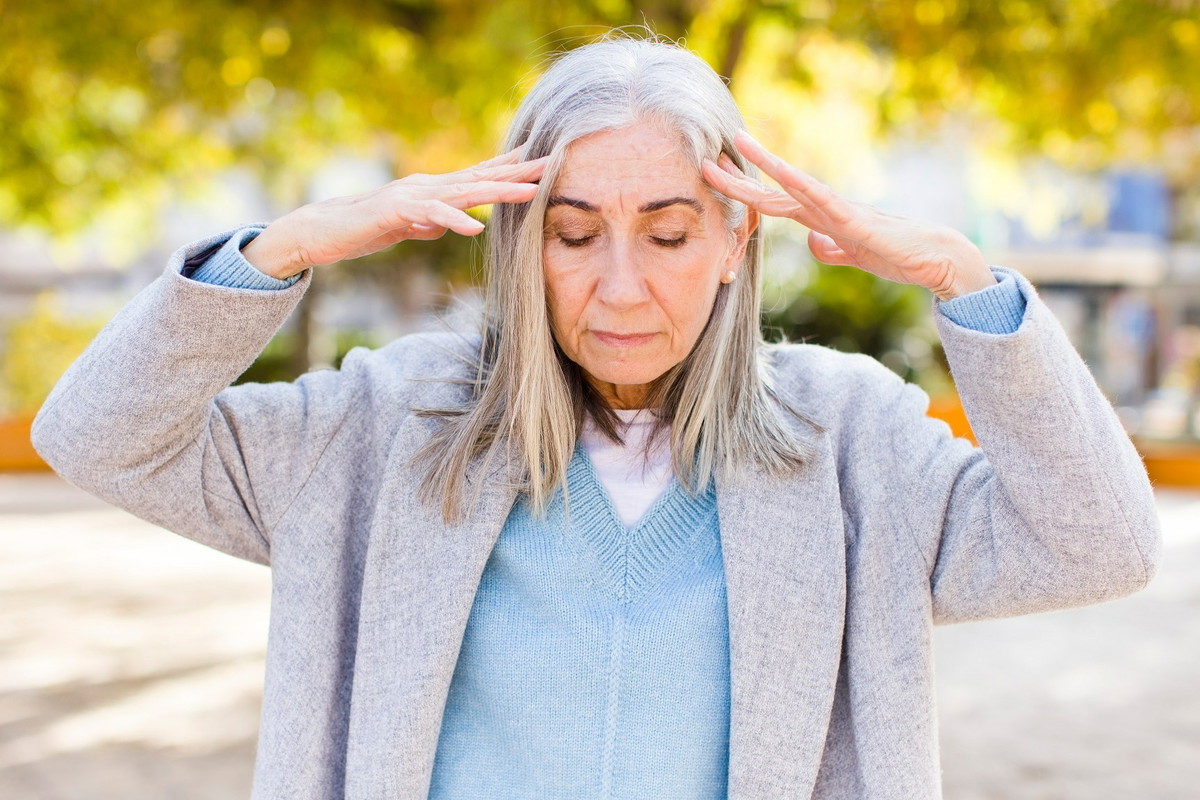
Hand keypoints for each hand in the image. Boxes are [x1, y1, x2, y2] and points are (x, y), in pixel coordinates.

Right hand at [242, 147, 546, 278]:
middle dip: (518, 171)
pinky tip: (477, 226)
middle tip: (552, 164)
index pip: (478, 174)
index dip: (510, 167)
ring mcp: (413, 194)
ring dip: (499, 191)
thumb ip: (432, 222)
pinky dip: (455, 219)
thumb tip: (453, 223)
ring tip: (530, 192)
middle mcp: (428, 185)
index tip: (541, 159)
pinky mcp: (396, 210)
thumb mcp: (409, 227)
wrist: (324, 230)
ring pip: (464, 191)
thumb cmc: (366, 229)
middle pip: (481, 176)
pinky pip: (431, 214)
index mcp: (434, 189)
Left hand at [701, 131, 995, 300]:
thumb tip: (813, 242)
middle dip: (738, 178)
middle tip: (705, 161)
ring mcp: (838, 210)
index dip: (742, 193)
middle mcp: (824, 208)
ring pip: (793, 184)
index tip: (715, 180)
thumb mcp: (850, 256)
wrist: (932, 259)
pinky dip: (802, 185)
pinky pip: (823, 198)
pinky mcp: (854, 219)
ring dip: (766, 164)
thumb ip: (829, 248)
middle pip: (772, 191)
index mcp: (819, 219)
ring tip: (740, 144)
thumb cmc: (895, 254)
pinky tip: (784, 173)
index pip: (771, 203)